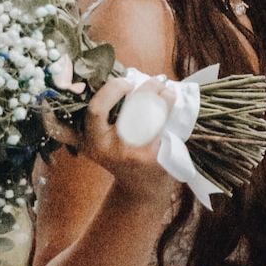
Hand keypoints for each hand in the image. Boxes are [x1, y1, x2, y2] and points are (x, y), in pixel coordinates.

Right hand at [46, 76, 175, 201]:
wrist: (140, 190)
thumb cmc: (123, 157)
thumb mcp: (104, 141)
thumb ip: (107, 115)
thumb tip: (126, 75)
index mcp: (92, 141)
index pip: (96, 109)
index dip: (112, 90)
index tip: (126, 82)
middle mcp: (107, 149)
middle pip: (129, 110)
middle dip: (145, 89)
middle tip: (155, 81)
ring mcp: (130, 154)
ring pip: (149, 116)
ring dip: (163, 98)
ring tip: (168, 90)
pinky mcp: (151, 158)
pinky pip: (162, 127)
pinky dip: (169, 111)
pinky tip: (173, 103)